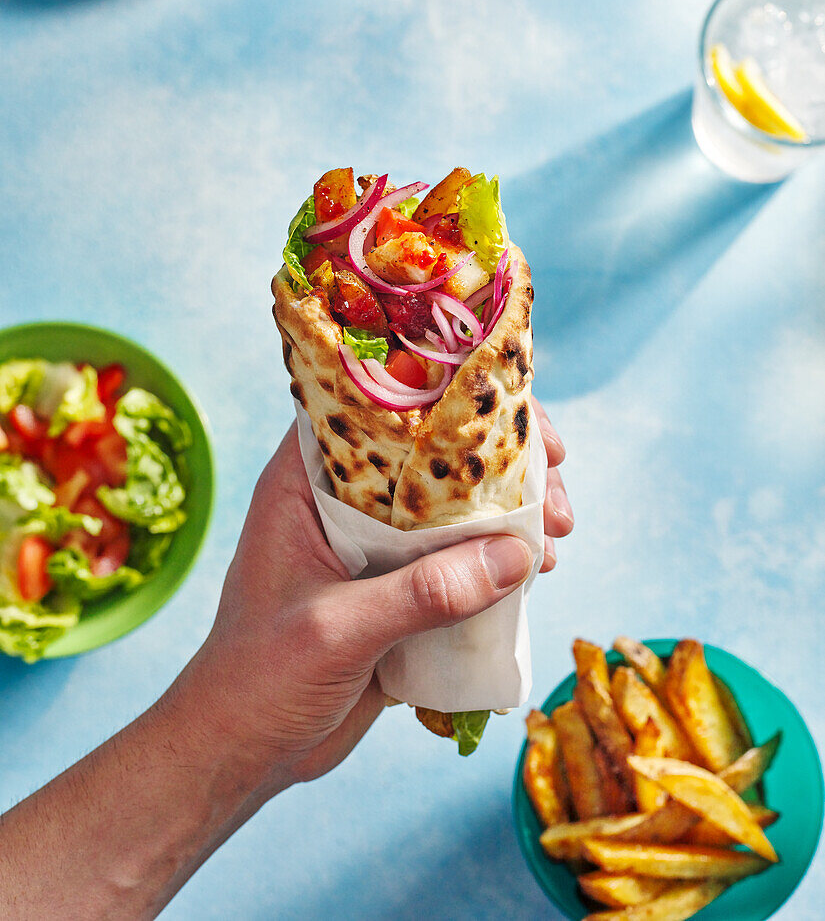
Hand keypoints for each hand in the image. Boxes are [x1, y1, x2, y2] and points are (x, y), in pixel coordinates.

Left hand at [177, 399, 572, 791]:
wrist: (243, 751)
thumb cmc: (259, 678)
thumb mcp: (337, 629)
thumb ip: (424, 594)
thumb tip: (517, 554)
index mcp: (307, 483)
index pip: (377, 407)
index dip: (446, 396)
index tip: (510, 412)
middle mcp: (344, 502)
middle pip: (433, 454)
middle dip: (500, 462)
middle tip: (554, 488)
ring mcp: (376, 547)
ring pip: (455, 507)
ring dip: (511, 513)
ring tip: (558, 534)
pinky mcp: (400, 591)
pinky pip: (460, 560)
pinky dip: (501, 561)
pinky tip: (539, 572)